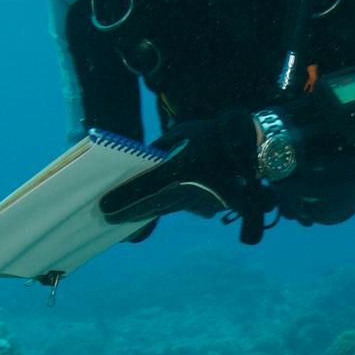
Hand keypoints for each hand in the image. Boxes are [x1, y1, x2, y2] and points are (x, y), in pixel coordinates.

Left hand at [99, 112, 260, 224]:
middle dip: (130, 214)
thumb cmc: (210, 135)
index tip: (104, 210)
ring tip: (125, 216)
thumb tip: (140, 165)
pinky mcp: (211, 206)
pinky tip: (159, 204)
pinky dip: (170, 204)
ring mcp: (201, 201)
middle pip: (153, 206)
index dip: (123, 201)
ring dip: (148, 211)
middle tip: (108, 219)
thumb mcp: (179, 135)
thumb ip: (158, 151)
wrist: (249, 146)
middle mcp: (188, 189)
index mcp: (177, 169)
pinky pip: (184, 206)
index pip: (145, 190)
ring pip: (167, 208)